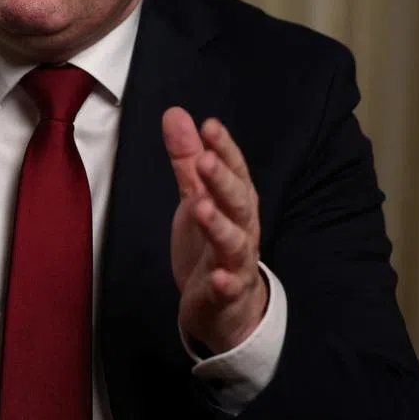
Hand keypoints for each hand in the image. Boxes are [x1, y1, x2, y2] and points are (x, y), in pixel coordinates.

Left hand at [163, 108, 266, 353]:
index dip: (224, 148)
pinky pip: (228, 287)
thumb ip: (186, 158)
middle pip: (237, 201)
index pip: (235, 170)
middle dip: (222, 180)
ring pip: (233, 241)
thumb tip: (176, 113)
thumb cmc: (211, 242)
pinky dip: (224, 281)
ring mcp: (235, 261)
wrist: (228, 306)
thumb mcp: (196, 195)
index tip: (209, 125)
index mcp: (236, 201)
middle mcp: (243, 227)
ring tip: (202, 207)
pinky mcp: (226, 292)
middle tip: (204, 159)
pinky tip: (217, 277)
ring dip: (219, 225)